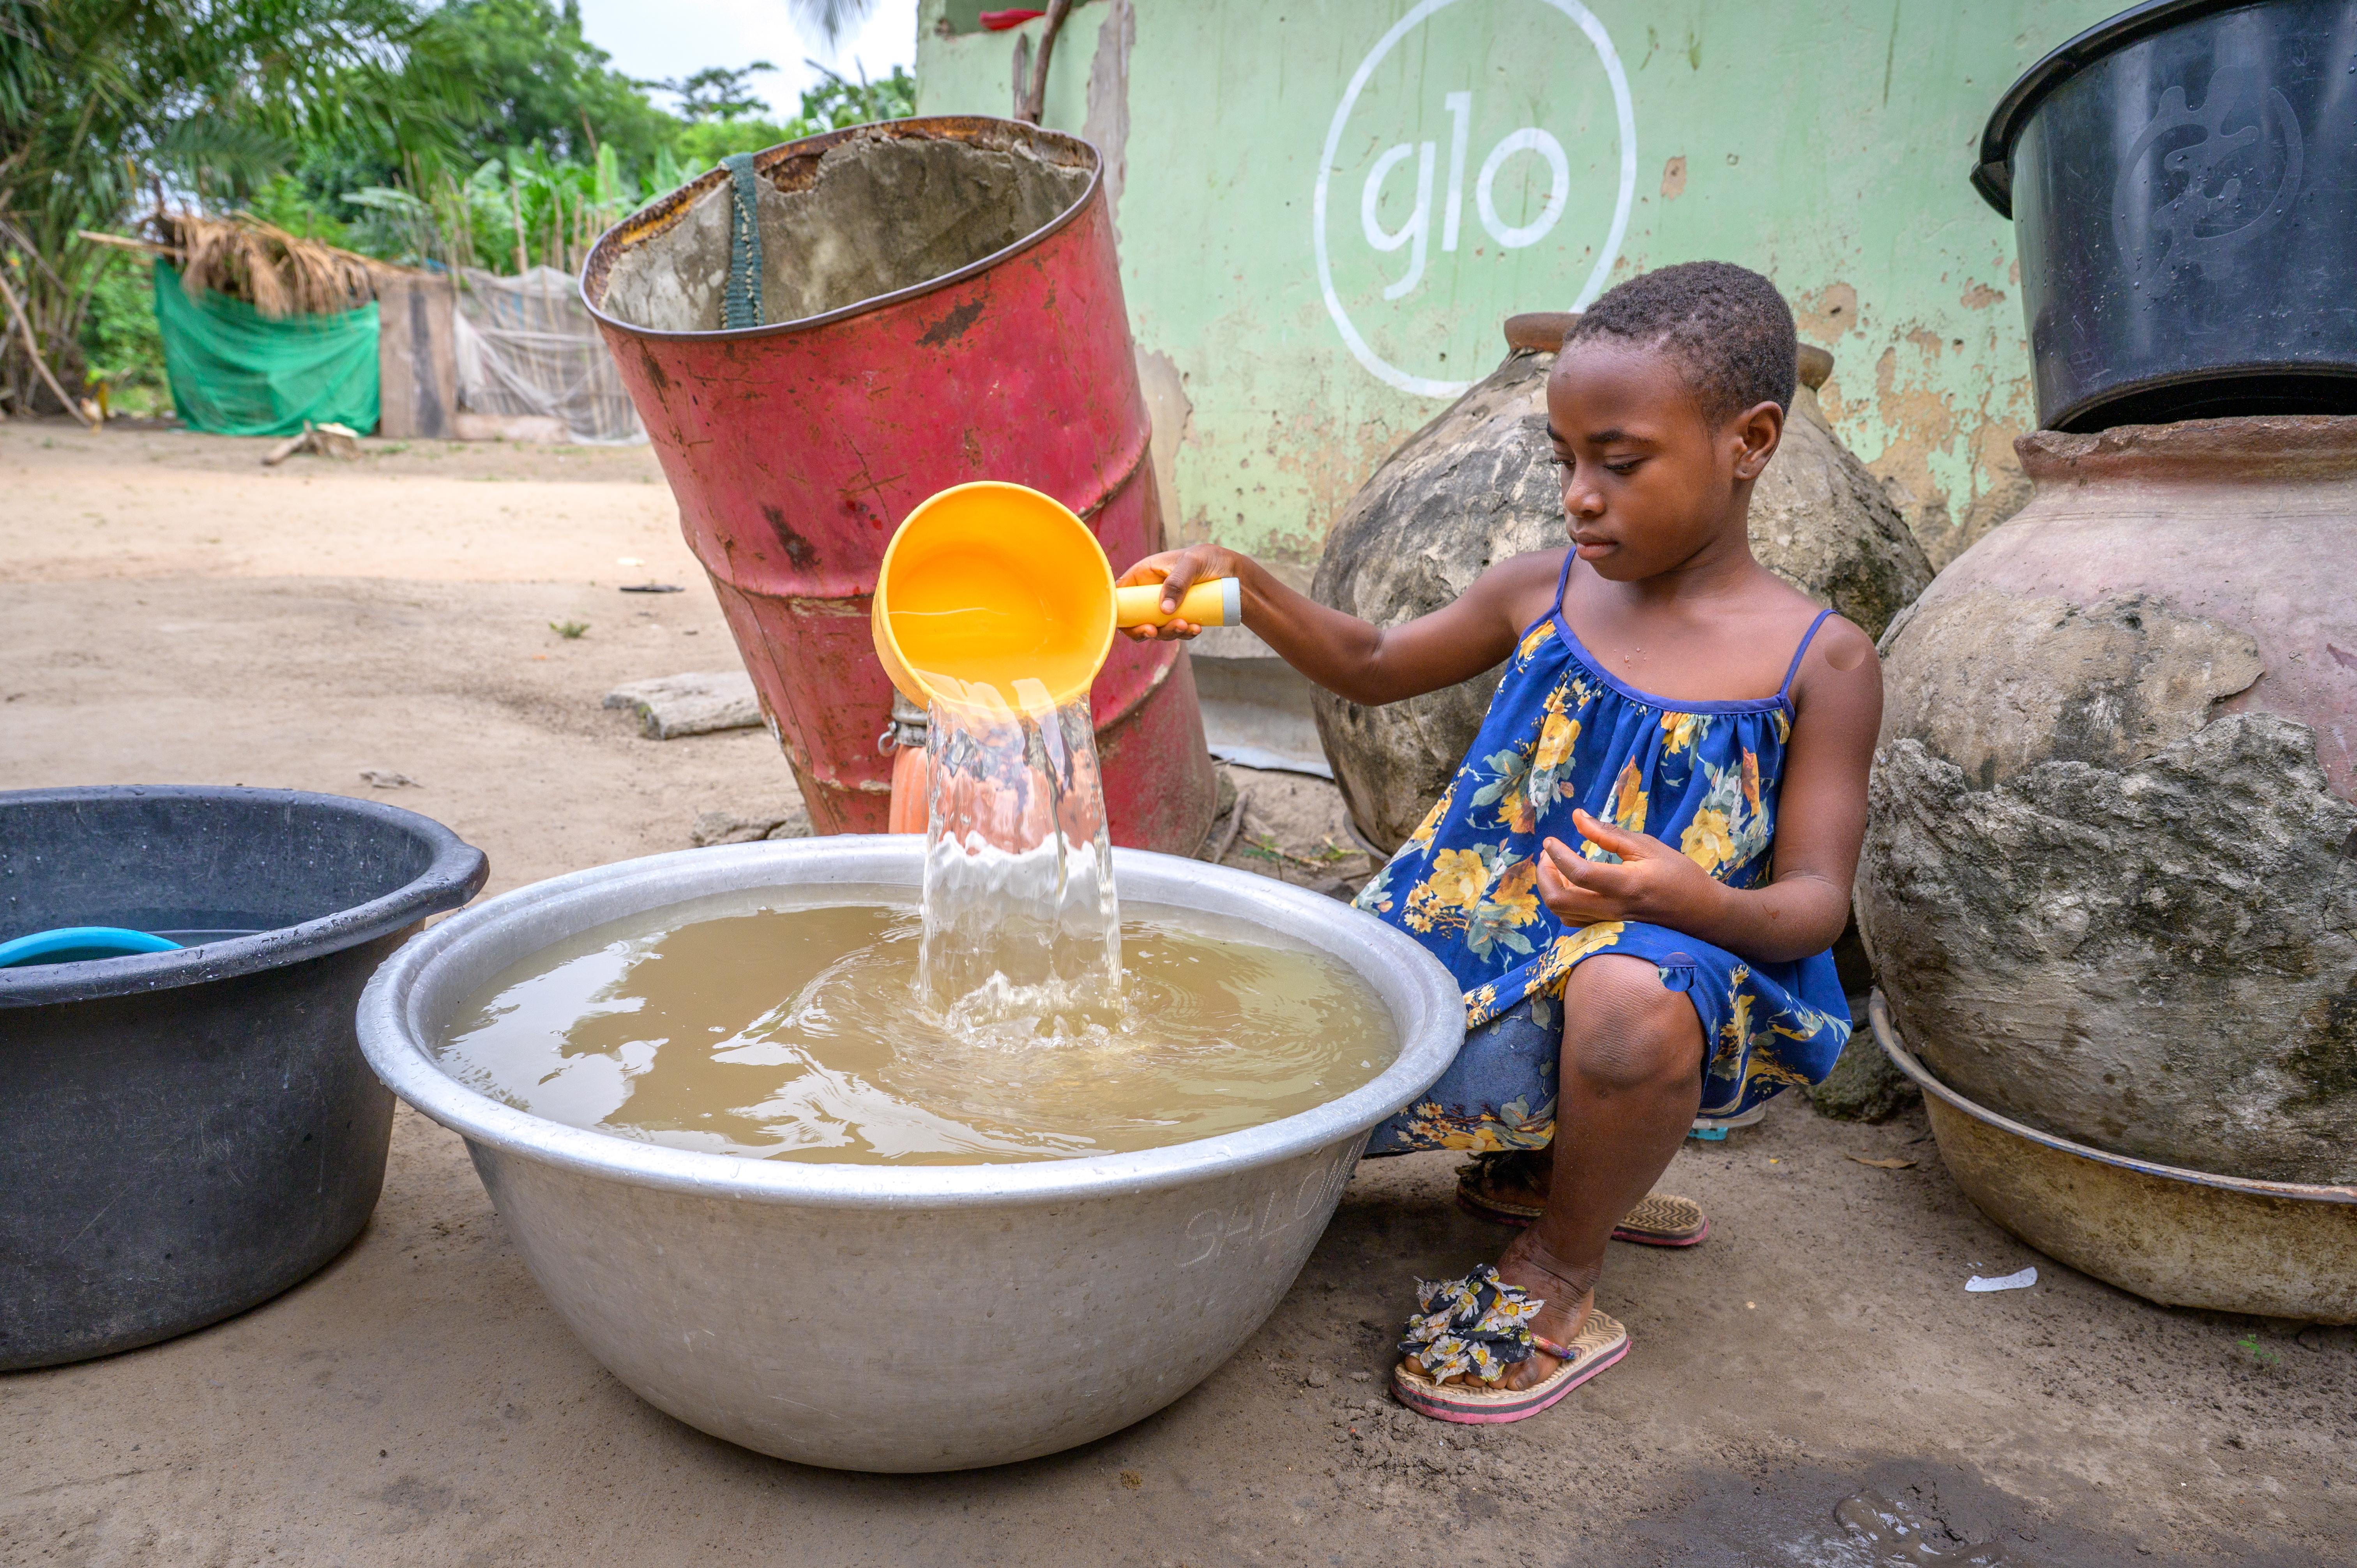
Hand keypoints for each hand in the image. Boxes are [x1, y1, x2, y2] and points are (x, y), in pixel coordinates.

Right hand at [1117, 545, 1247, 641]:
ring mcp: (1166, 606)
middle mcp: (1152, 592)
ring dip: (1168, 633)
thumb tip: (1164, 611)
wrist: (1235, 572)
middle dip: (1143, 629)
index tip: (1129, 622)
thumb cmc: (1211, 558)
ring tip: (1186, 626)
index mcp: (1145, 574)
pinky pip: (1176, 631)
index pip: (1121, 594)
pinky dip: (1184, 633)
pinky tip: (1196, 629)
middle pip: (1135, 618)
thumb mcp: (1193, 563)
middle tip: (1154, 631)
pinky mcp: (1180, 616)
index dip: (1119, 610)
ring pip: (1156, 628)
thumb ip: (1178, 582)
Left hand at [1534, 809, 1720, 928]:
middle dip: (1543, 876)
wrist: (1703, 914)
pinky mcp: (1610, 933)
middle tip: (1546, 855)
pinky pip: (1574, 922)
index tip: (1550, 840)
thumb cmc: (1680, 876)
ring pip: (1563, 914)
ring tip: (1554, 867)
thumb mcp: (1648, 847)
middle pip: (1559, 901)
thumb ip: (1609, 834)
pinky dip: (1564, 903)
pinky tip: (1570, 885)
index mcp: (1626, 885)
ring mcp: (1611, 925)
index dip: (1557, 855)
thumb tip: (1577, 817)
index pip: (1579, 873)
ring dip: (1550, 889)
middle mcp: (1614, 910)